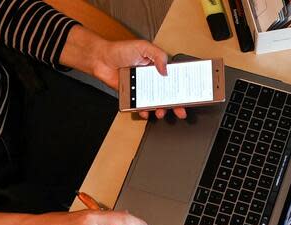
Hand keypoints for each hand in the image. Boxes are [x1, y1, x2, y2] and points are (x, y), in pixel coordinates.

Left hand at [60, 26, 185, 119]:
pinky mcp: (133, 96)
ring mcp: (143, 89)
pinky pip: (141, 106)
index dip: (182, 88)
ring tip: (161, 112)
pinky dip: (144, 111)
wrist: (102, 59)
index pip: (174, 79)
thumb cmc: (120, 50)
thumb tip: (166, 70)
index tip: (188, 95)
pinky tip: (145, 111)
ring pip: (156, 103)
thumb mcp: (143, 46)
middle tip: (180, 111)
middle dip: (176, 105)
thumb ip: (158, 55)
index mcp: (157, 68)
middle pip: (168, 95)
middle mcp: (152, 79)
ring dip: (161, 110)